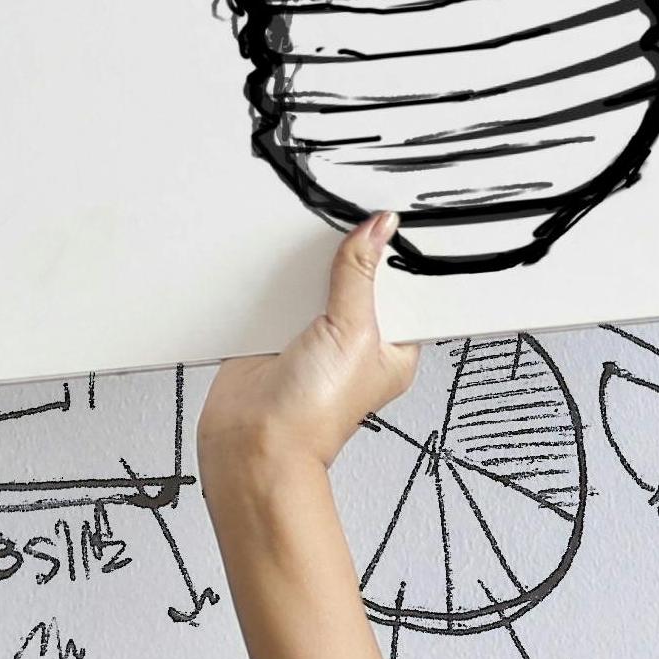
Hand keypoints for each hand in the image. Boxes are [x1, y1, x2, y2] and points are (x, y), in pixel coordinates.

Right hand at [198, 213, 421, 475]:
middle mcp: (355, 340)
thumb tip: (378, 230)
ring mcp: (313, 335)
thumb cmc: (316, 413)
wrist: (252, 441)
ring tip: (307, 237)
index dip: (399, 257)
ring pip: (315, 282)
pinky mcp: (275, 332)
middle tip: (346, 218)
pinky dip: (272, 279)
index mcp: (393, 347)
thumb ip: (360, 276)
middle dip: (349, 253)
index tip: (391, 218)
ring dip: (306, 267)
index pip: (405, 290)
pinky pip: (277, 293)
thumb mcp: (353, 331)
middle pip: (358, 279)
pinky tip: (273, 262)